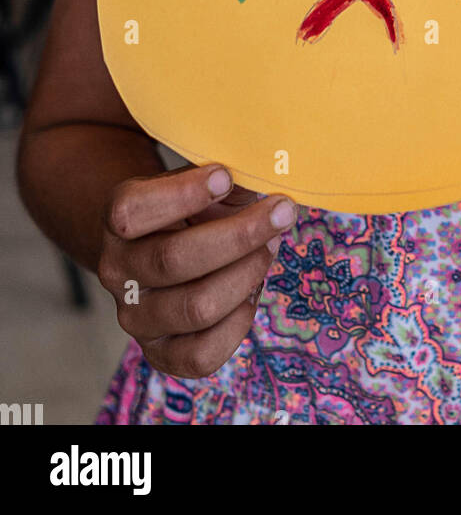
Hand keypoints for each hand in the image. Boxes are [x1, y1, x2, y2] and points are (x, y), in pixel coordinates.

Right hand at [97, 164, 296, 377]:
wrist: (163, 254)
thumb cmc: (191, 211)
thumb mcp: (200, 181)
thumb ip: (225, 177)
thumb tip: (269, 169)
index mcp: (118, 222)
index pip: (131, 211)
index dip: (182, 194)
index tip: (226, 177)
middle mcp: (117, 272)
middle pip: (174, 260)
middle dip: (239, 235)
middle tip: (281, 212)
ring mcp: (135, 318)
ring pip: (197, 307)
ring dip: (247, 273)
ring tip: (271, 247)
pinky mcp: (160, 354)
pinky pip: (204, 353)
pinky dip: (239, 320)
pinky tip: (252, 290)